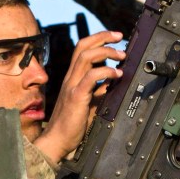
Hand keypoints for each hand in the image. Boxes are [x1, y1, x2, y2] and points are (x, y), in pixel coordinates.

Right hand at [33, 30, 124, 164]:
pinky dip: (106, 71)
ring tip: (122, 54)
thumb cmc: (72, 124)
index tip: (115, 37)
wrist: (57, 141)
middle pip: (83, 46)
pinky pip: (91, 77)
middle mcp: (70, 78)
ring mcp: (72, 86)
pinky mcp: (76, 96)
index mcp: (73, 77)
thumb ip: (100, 89)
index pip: (82, 49)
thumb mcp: (90, 101)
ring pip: (85, 57)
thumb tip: (114, 78)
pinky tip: (117, 74)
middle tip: (120, 36)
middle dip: (102, 37)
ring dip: (106, 51)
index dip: (98, 39)